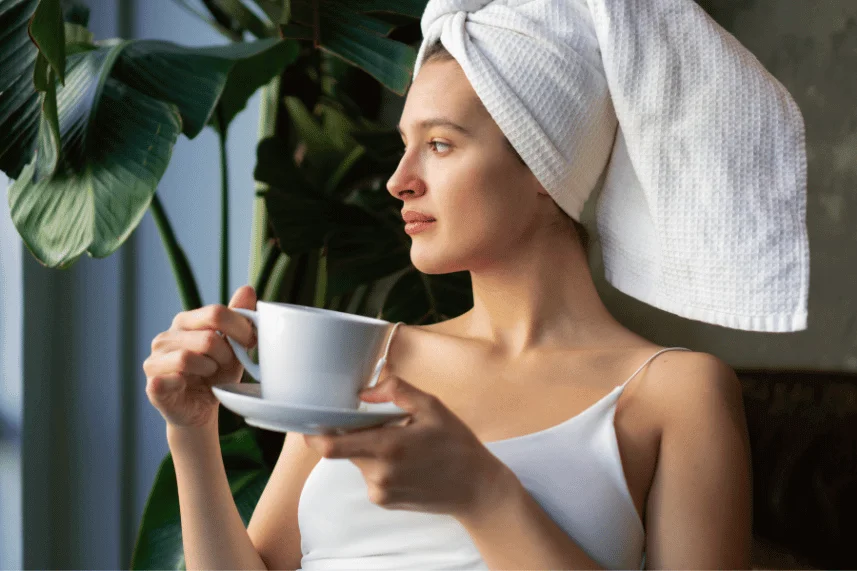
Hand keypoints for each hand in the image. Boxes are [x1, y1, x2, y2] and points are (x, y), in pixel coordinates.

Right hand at [143, 285, 256, 427]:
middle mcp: (166, 337)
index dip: (240, 329)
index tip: (251, 343)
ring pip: (189, 358)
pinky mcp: (152, 383)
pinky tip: (189, 386)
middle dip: (226, 355)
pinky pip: (170, 378)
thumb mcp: (233, 345)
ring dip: (209, 370)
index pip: (216, 313)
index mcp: (185, 322)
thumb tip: (248, 288)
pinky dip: (187, 383)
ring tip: (209, 375)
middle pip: (207, 338)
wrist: (201, 410)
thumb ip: (238, 317)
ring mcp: (155, 360)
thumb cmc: (217, 374)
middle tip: (226, 365)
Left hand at [303, 375, 517, 519]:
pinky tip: (407, 461)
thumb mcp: (433, 407)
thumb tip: (364, 392)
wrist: (476, 489)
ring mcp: (379, 491)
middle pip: (345, 448)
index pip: (330, 446)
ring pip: (357, 460)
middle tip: (385, 423)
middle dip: (356, 432)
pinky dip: (379, 463)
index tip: (312, 420)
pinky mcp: (382, 501)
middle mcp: (378, 474)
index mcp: (388, 448)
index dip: (313, 433)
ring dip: (370, 448)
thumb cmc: (457, 445)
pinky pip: (368, 474)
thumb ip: (396, 391)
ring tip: (404, 443)